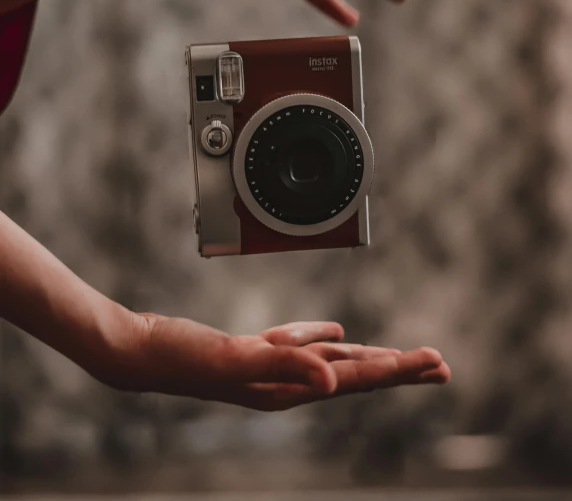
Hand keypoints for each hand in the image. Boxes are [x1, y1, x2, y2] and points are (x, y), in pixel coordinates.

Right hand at [115, 315, 449, 410]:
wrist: (142, 352)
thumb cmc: (182, 357)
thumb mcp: (234, 360)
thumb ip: (284, 365)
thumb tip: (334, 379)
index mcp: (288, 387)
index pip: (357, 379)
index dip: (398, 370)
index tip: (436, 363)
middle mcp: (287, 382)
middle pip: (357, 376)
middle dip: (400, 369)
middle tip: (440, 366)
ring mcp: (272, 367)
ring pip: (333, 361)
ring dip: (369, 357)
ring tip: (401, 357)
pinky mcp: (256, 351)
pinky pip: (303, 345)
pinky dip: (325, 340)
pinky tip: (338, 335)